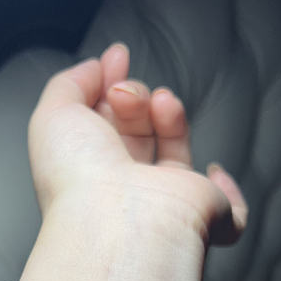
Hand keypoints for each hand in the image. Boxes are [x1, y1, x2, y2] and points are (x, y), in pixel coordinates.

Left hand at [28, 42, 246, 246]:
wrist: (115, 221)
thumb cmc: (78, 180)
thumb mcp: (54, 113)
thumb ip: (71, 83)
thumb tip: (99, 68)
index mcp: (87, 171)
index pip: (103, 121)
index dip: (109, 85)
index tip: (115, 59)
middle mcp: (124, 190)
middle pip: (137, 129)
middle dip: (133, 95)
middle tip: (124, 94)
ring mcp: (164, 204)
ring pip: (174, 150)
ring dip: (168, 113)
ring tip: (159, 103)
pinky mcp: (204, 217)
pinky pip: (226, 212)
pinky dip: (227, 191)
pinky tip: (213, 171)